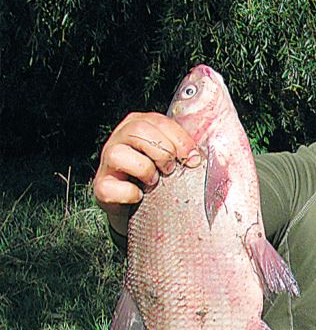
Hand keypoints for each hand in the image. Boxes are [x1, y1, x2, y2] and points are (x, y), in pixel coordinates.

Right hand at [93, 112, 197, 234]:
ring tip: (154, 182)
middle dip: (163, 152)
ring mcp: (107, 161)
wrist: (139, 207)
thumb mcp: (171, 159)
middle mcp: (120, 138)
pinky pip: (115, 187)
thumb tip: (199, 157)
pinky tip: (140, 196)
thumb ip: (182, 150)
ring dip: (146, 170)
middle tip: (171, 169)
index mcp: (139, 125)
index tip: (193, 159)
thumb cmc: (158, 178)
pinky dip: (132, 194)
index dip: (180, 140)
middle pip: (139, 130)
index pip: (160, 122)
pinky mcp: (101, 185)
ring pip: (120, 154)